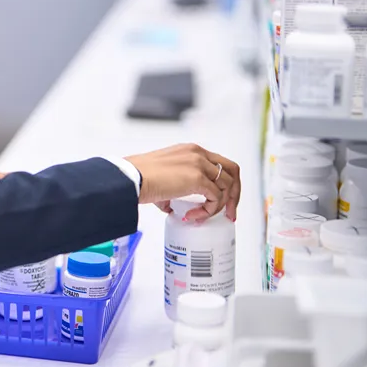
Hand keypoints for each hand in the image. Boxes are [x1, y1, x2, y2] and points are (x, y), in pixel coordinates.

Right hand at [124, 143, 239, 222]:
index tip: (223, 202)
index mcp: (191, 150)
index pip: (219, 164)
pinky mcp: (197, 178)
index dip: (225, 184)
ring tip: (201, 216)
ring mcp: (199, 164)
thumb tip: (172, 207)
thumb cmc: (139, 176)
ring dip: (219, 206)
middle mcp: (198, 153)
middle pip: (232, 171)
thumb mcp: (162, 177)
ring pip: (227, 186)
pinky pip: (215, 198)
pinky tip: (193, 215)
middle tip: (229, 213)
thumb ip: (171, 189)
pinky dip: (208, 210)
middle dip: (235, 194)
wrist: (131, 177)